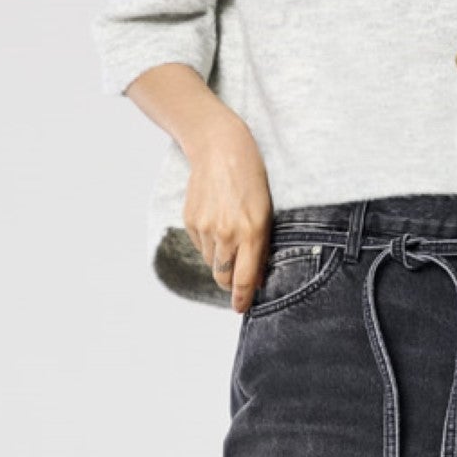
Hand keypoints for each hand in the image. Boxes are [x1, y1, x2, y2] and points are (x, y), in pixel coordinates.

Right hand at [181, 109, 275, 312]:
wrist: (220, 148)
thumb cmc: (251, 179)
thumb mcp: (266, 212)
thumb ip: (261, 245)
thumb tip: (256, 277)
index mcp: (251, 232)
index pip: (244, 278)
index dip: (242, 298)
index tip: (240, 308)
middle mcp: (226, 233)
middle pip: (223, 277)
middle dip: (229, 282)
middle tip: (236, 279)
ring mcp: (205, 228)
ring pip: (211, 261)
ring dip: (219, 257)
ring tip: (228, 232)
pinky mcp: (190, 221)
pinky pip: (199, 245)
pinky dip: (208, 241)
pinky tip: (216, 220)